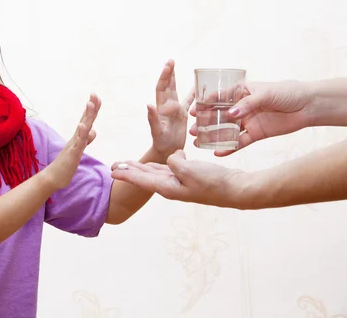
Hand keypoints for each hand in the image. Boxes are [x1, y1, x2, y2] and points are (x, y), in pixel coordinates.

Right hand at [43, 94, 100, 190]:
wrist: (54, 177)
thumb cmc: (66, 164)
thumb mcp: (79, 150)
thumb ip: (86, 140)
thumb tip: (94, 131)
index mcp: (79, 137)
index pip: (87, 120)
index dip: (93, 109)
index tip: (97, 97)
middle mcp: (76, 138)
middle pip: (85, 120)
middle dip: (91, 107)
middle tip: (94, 93)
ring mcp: (74, 144)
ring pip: (82, 128)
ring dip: (86, 115)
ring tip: (90, 103)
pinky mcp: (72, 153)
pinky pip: (78, 142)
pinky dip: (81, 133)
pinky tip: (82, 125)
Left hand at [111, 150, 249, 208]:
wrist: (235, 190)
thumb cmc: (214, 182)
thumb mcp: (190, 170)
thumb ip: (174, 162)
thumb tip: (172, 157)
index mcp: (167, 187)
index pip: (141, 179)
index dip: (126, 174)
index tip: (112, 172)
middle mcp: (170, 186)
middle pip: (144, 176)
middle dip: (128, 171)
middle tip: (112, 166)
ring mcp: (179, 182)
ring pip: (154, 173)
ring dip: (140, 168)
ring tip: (126, 164)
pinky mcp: (187, 177)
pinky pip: (167, 170)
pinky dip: (157, 165)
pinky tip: (155, 162)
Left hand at [149, 60, 193, 158]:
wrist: (166, 152)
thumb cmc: (161, 144)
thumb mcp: (156, 132)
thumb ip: (152, 119)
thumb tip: (148, 104)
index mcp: (161, 108)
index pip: (162, 88)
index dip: (164, 76)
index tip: (168, 65)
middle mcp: (167, 107)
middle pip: (168, 86)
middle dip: (169, 73)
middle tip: (171, 60)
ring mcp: (175, 110)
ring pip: (176, 91)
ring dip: (176, 80)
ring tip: (177, 67)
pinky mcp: (182, 116)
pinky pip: (188, 102)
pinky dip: (193, 95)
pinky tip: (198, 88)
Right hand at [190, 80, 312, 155]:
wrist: (308, 106)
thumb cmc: (287, 92)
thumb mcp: (266, 93)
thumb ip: (248, 104)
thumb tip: (231, 115)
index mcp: (240, 92)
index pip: (217, 97)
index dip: (204, 104)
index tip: (192, 111)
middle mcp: (241, 107)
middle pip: (218, 116)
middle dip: (204, 123)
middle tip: (192, 130)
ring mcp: (247, 121)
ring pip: (225, 130)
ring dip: (212, 136)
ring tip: (198, 142)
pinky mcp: (255, 134)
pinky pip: (239, 142)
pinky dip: (228, 148)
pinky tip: (217, 152)